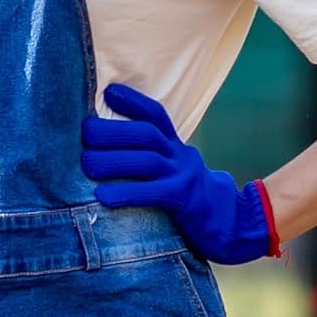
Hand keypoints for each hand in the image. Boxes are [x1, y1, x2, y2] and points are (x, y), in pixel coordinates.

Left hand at [80, 82, 281, 264]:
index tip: (108, 92)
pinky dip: (125, 193)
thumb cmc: (188, 196)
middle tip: (85, 132)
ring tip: (86, 163)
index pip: (156, 116)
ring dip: (112, 161)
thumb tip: (103, 148)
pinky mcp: (185, 201)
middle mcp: (180, 156)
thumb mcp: (173, 169)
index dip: (133, 101)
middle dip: (113, 131)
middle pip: (146, 135)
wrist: (231, 224)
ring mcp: (184, 177)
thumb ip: (149, 156)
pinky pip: (152, 194)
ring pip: (146, 162)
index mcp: (176, 146)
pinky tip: (102, 196)